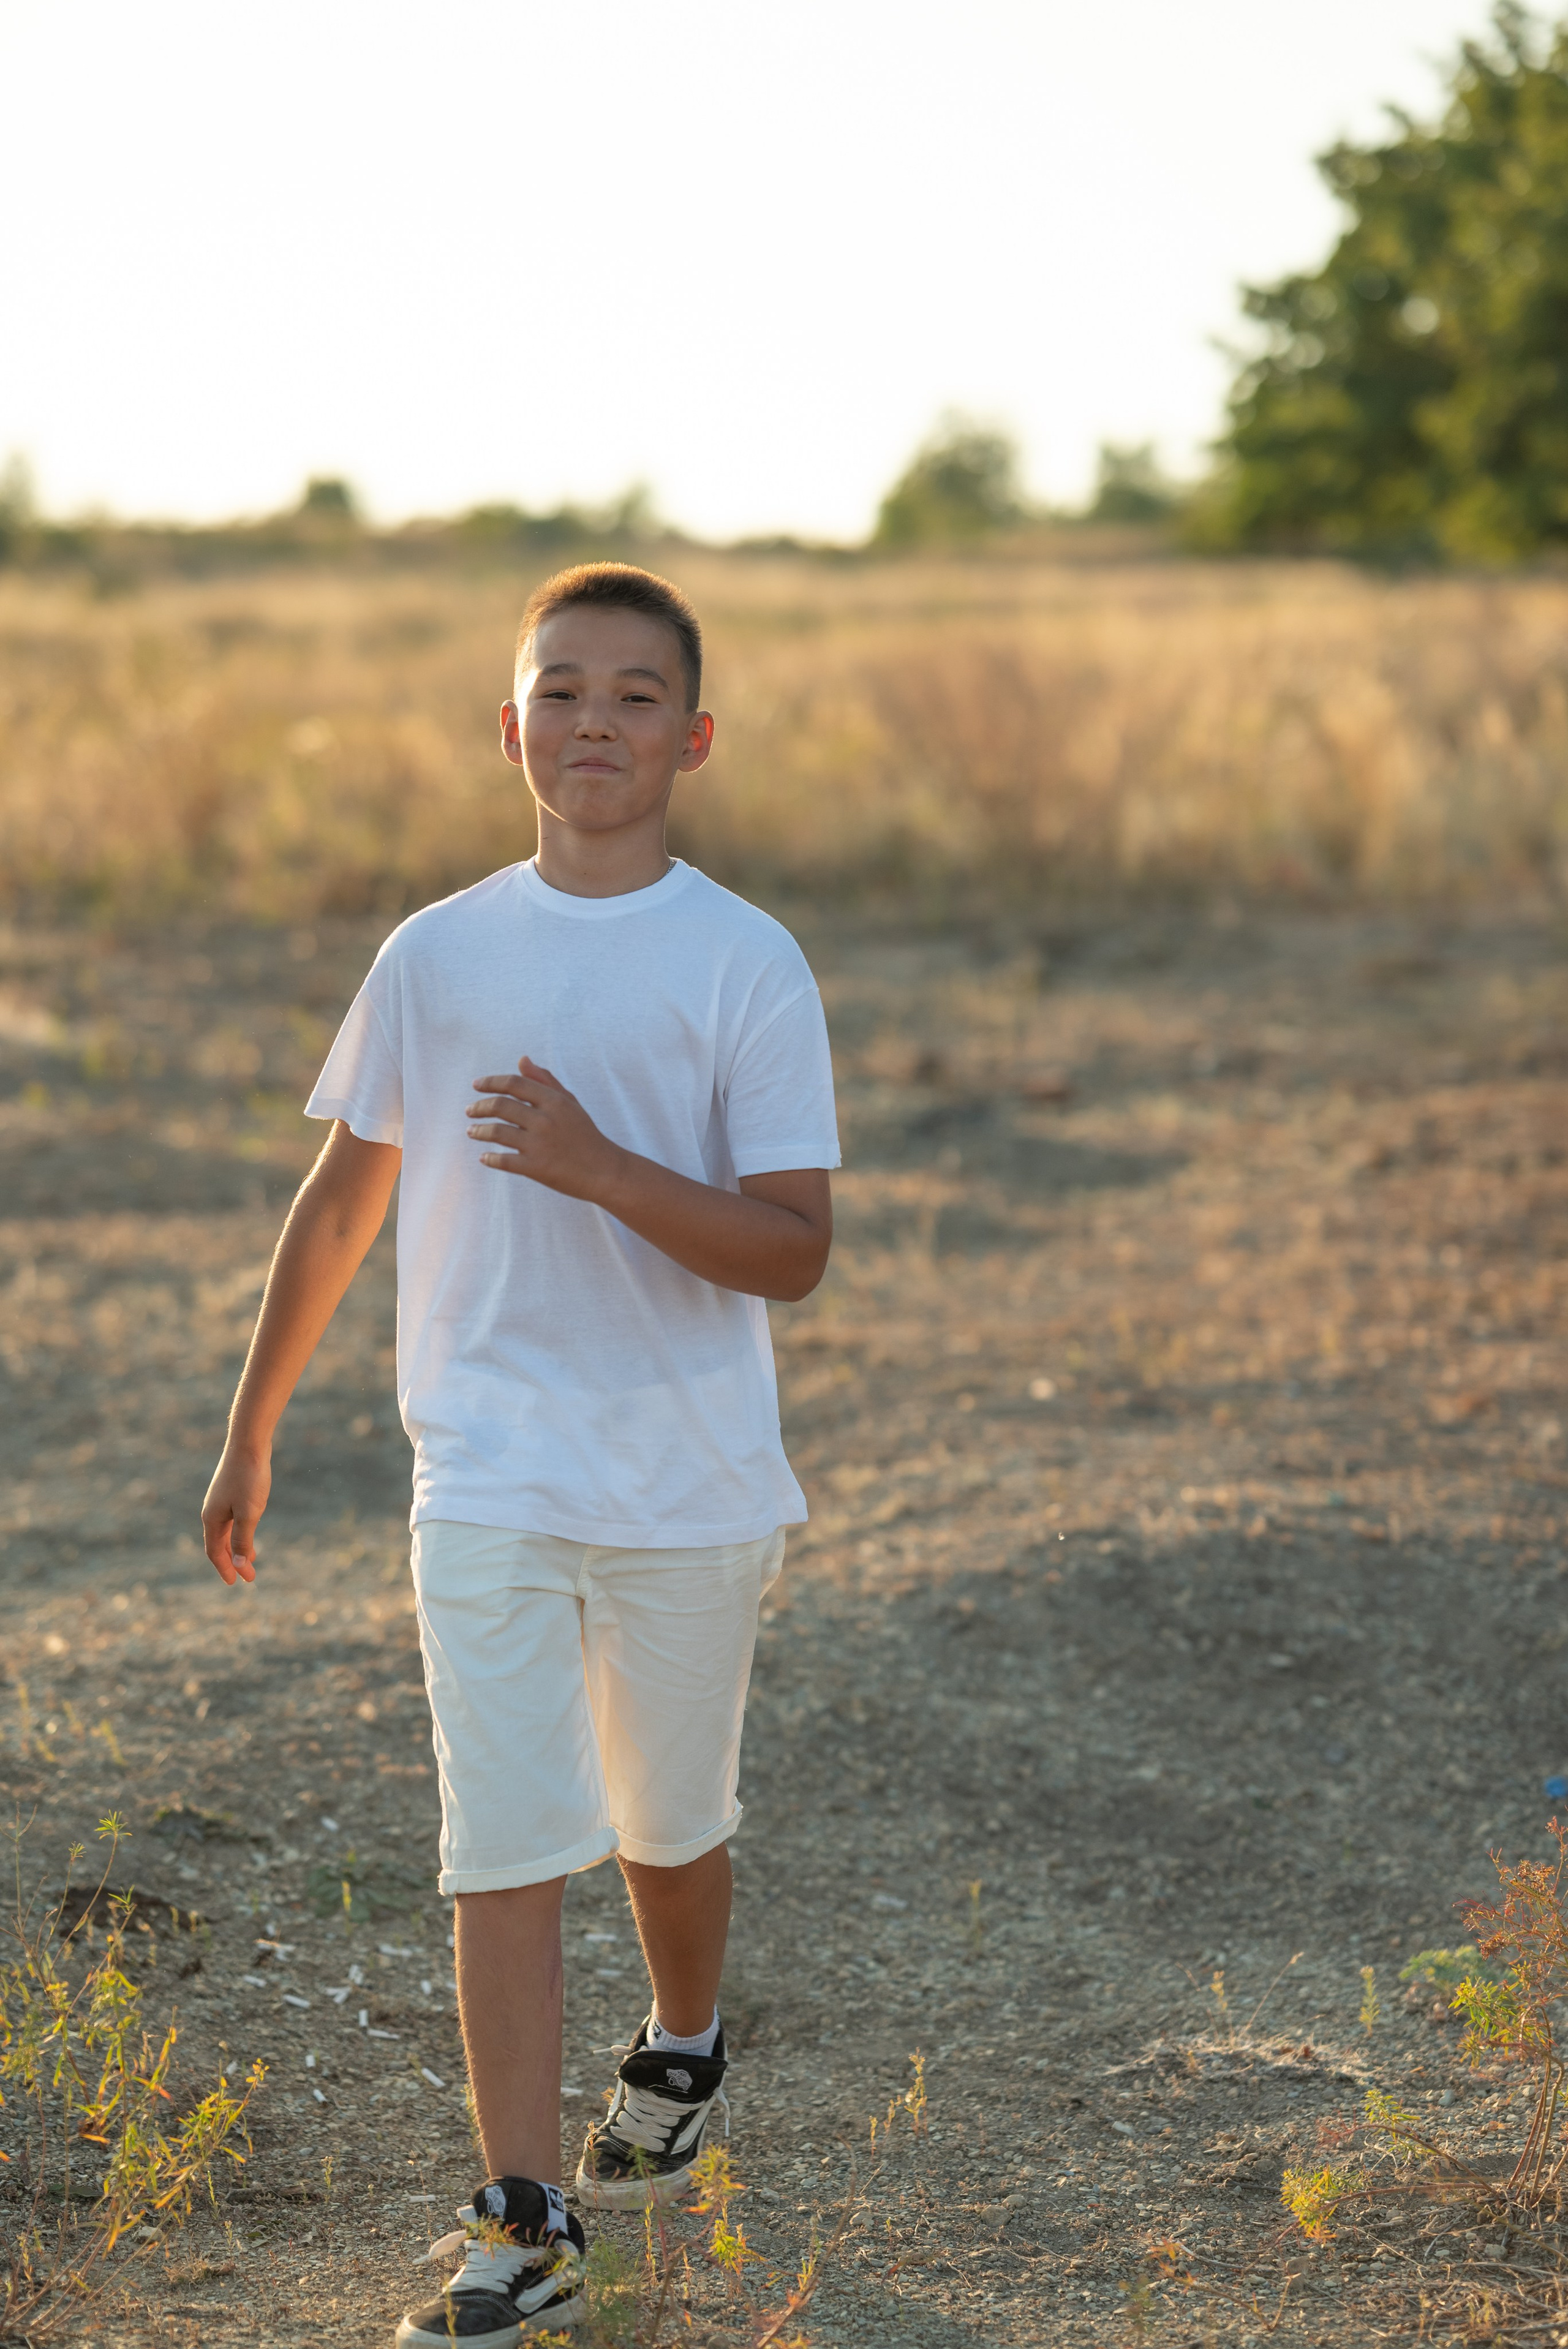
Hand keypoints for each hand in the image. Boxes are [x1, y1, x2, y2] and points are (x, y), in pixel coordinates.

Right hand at [201, 1441, 269, 1585]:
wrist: (248, 1443)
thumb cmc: (249, 1478)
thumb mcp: (249, 1513)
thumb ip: (243, 1540)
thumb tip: (239, 1566)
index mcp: (212, 1519)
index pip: (215, 1551)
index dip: (225, 1568)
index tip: (235, 1583)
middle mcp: (212, 1511)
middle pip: (219, 1544)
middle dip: (233, 1561)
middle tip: (247, 1577)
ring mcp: (220, 1500)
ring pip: (226, 1531)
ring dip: (237, 1547)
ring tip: (251, 1559)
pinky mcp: (230, 1491)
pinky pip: (232, 1519)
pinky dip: (240, 1531)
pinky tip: (250, 1530)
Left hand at [467, 1057, 624, 1200]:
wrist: (604, 1170)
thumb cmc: (585, 1134)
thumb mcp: (569, 1103)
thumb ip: (545, 1081)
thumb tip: (522, 1060)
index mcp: (554, 1101)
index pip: (514, 1084)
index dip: (490, 1082)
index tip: (476, 1085)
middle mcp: (545, 1120)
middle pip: (500, 1105)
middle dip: (478, 1107)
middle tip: (469, 1111)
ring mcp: (539, 1145)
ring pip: (496, 1132)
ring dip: (478, 1131)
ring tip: (471, 1132)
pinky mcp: (536, 1168)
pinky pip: (503, 1161)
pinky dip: (490, 1158)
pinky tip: (484, 1157)